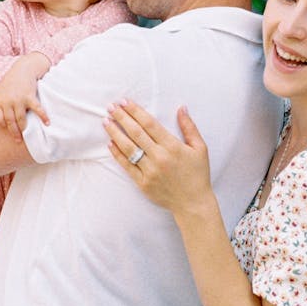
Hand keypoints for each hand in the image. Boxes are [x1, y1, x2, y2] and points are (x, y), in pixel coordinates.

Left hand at [0, 53, 50, 138]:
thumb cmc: (13, 80)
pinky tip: (47, 123)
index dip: (3, 126)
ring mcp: (19, 100)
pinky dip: (43, 117)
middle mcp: (8, 102)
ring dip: (25, 128)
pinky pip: (37, 110)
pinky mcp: (30, 97)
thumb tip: (0, 117)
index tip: (8, 130)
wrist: (23, 68)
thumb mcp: (2, 91)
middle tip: (18, 140)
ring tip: (28, 135)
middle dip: (14, 132)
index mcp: (0, 101)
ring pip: (21, 119)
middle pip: (10, 122)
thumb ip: (1, 103)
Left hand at [104, 100, 212, 215]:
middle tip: (111, 107)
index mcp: (173, 146)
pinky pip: (127, 166)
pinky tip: (110, 143)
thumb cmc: (198, 174)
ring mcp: (150, 171)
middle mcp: (159, 157)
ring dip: (115, 133)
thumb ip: (189, 127)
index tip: (125, 102)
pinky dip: (117, 154)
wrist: (193, 203)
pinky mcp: (143, 183)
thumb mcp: (200, 148)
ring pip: (128, 148)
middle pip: (136, 133)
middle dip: (121, 118)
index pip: (150, 124)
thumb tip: (181, 107)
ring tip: (106, 122)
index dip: (135, 111)